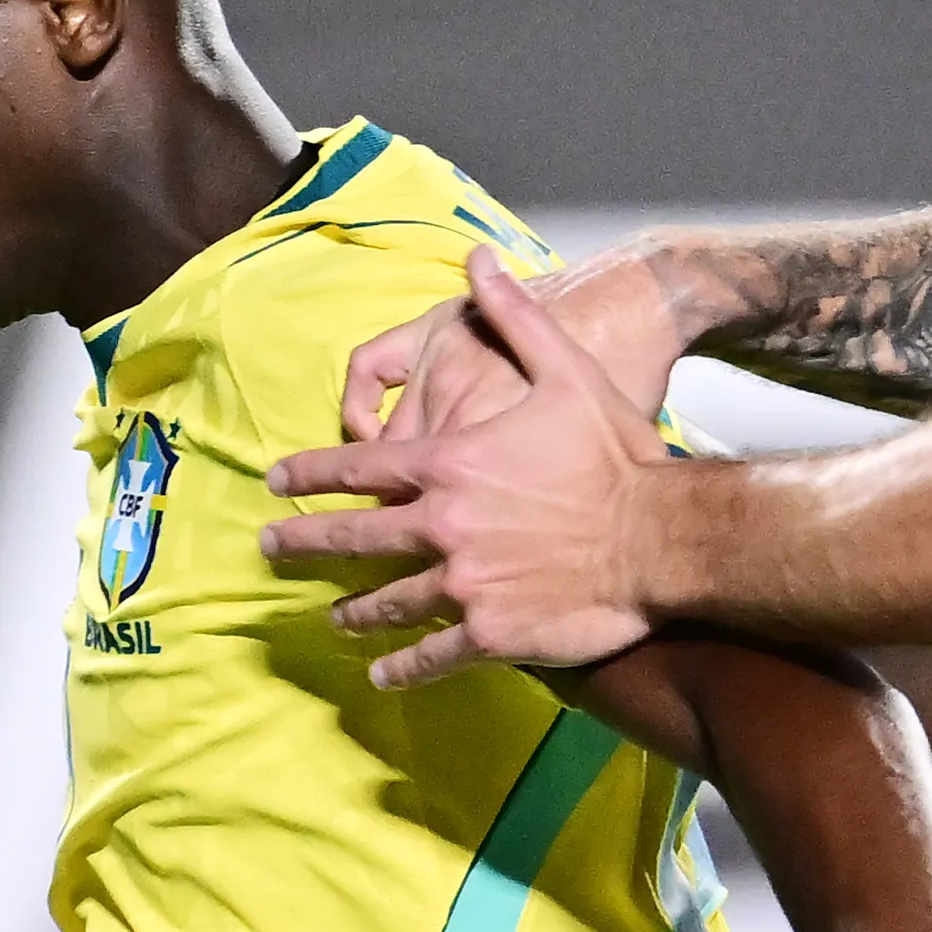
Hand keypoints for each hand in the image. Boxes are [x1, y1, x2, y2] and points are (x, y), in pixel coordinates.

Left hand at [267, 271, 677, 686]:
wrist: (661, 538)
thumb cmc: (615, 456)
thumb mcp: (564, 370)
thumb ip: (512, 316)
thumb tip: (478, 258)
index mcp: (450, 464)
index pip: (360, 468)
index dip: (312, 473)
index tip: (276, 481)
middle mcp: (442, 526)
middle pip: (356, 537)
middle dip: (306, 542)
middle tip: (270, 548)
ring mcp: (463, 585)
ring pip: (389, 601)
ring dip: (354, 611)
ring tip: (332, 618)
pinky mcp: (491, 633)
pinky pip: (434, 655)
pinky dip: (404, 668)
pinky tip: (384, 674)